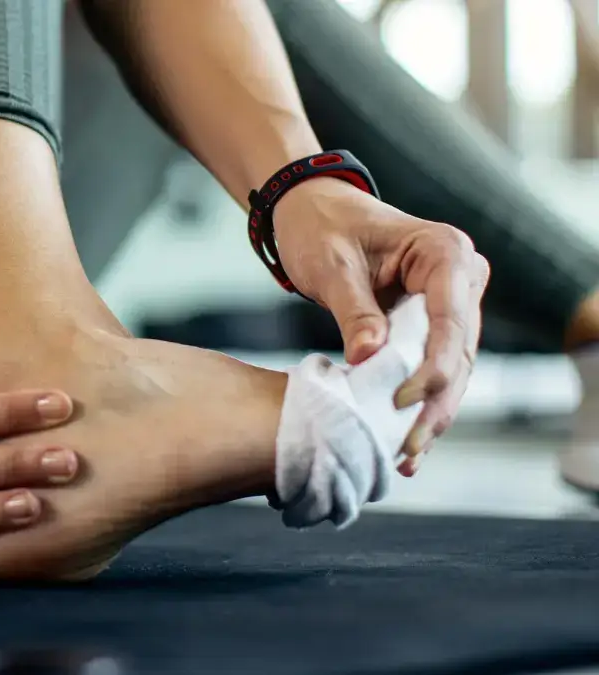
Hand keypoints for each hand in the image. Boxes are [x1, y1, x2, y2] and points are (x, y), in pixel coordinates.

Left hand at [272, 177, 489, 473]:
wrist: (312, 212)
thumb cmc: (320, 228)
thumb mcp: (331, 266)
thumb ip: (354, 311)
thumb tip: (368, 359)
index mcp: (444, 252)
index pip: (451, 321)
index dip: (432, 368)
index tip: (402, 402)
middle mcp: (462, 277)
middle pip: (460, 352)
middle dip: (435, 404)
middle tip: (408, 449)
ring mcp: (455, 302)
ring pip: (454, 368)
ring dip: (432, 413)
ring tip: (407, 456)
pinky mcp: (436, 323)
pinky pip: (435, 367)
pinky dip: (422, 403)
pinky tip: (408, 442)